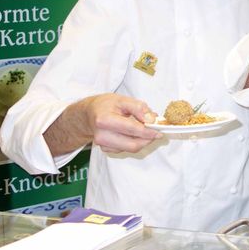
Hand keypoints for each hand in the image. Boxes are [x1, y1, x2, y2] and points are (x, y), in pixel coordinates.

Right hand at [45, 93, 161, 155]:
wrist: (89, 114)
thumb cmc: (105, 105)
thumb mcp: (122, 99)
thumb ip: (138, 107)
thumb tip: (151, 119)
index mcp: (104, 120)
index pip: (132, 130)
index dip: (148, 132)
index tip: (159, 130)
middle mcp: (102, 135)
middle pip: (132, 144)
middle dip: (147, 139)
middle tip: (156, 132)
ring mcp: (103, 145)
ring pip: (130, 148)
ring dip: (142, 141)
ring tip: (145, 130)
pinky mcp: (106, 149)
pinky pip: (125, 149)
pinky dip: (134, 142)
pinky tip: (133, 134)